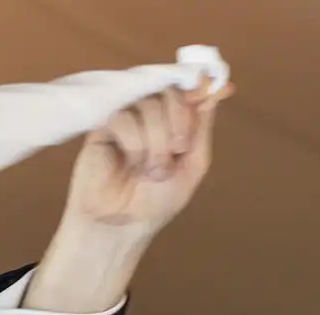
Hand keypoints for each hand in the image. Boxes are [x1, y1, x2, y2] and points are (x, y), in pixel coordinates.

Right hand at [28, 83, 226, 313]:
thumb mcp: (193, 164)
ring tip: (150, 170)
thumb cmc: (157, 200)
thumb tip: (217, 89)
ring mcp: (126, 115)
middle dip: (179, 123)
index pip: (188, 89)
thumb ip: (201, 127)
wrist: (124, 223)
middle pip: (170, 91)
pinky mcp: (102, 123)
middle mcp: (150, 112)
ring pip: (149, 104)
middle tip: (177, 149)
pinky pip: (124, 117)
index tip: (211, 86)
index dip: (199, 86)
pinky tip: (130, 162)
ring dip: (157, 142)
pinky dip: (134, 144)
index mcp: (173, 120)